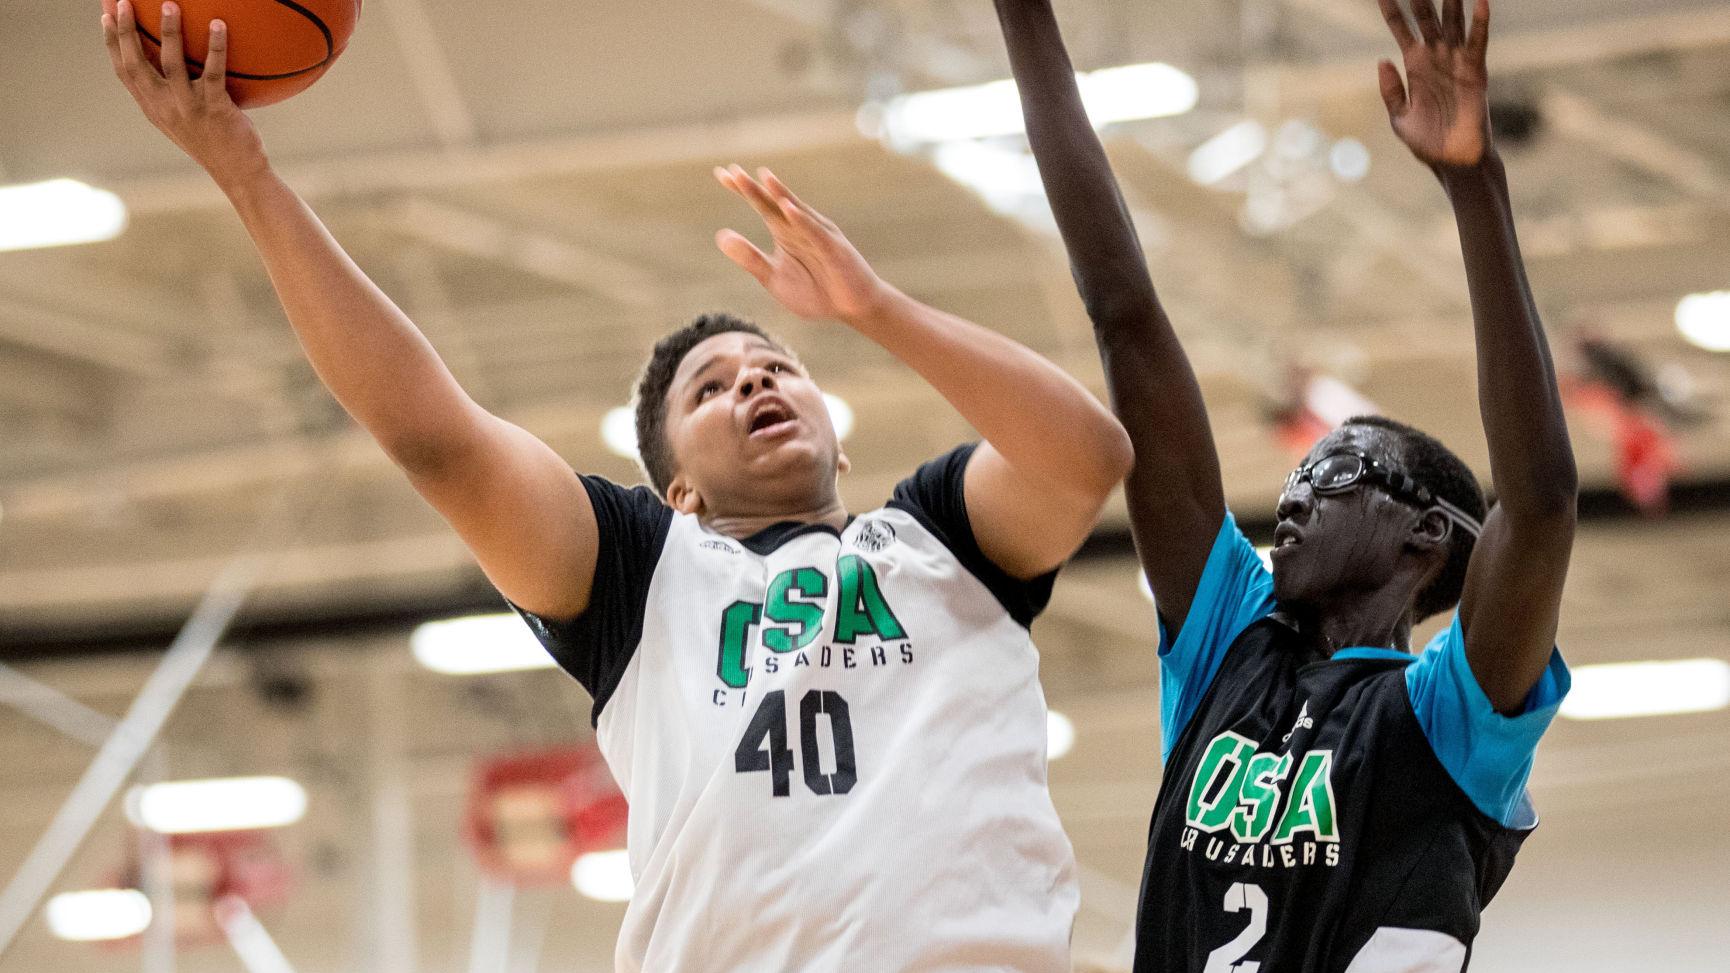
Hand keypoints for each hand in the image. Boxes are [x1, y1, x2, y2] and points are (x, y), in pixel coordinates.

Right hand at [102, 0, 267, 187]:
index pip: (124, 71)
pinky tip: (218, 25)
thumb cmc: (215, 142)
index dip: (111, 42)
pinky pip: (214, 73)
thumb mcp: (184, 119)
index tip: (105, 15)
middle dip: (126, 31)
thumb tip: (172, 61)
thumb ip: (172, 94)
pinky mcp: (215, 109)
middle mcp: (164, 107)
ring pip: (172, 65)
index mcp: (153, 108)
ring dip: (169, 32)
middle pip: (136, 64)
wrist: (239, 173)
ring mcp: (189, 108)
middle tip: (123, 1)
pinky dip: (216, 47)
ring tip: (169, 5)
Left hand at [714, 166, 892, 322]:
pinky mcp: (834, 249)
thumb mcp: (773, 278)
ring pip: (795, 211)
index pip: (761, 205)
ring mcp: (818, 235)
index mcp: (785, 231)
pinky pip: (815, 233)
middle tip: (732, 171)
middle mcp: (800, 227)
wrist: (852, 308)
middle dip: (754, 189)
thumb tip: (721, 236)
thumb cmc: (815, 291)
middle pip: (773, 203)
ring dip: (779, 195)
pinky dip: (802, 220)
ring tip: (761, 177)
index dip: (743, 190)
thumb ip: (749, 258)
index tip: (721, 174)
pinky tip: (787, 209)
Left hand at [1375, 0, 1491, 167]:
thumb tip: (1382, 59)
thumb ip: (1391, 90)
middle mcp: (1435, 57)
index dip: (1391, 10)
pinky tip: (1480, 2)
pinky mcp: (1475, 71)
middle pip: (1427, 18)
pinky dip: (1480, 23)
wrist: (1453, 161)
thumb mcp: (1399, 118)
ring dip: (1451, 1)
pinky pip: (1477, 43)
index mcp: (1413, 65)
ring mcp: (1456, 62)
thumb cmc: (1427, 143)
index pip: (1400, 29)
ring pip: (1453, 23)